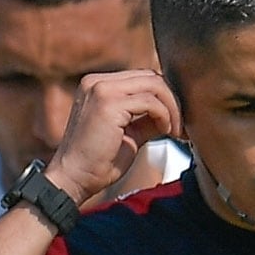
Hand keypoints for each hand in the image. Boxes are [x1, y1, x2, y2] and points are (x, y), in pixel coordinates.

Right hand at [48, 68, 182, 206]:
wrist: (73, 179)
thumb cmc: (97, 162)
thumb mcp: (128, 134)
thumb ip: (146, 119)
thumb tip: (171, 113)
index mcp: (97, 85)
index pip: (141, 78)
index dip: (163, 97)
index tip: (175, 120)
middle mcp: (96, 82)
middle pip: (150, 76)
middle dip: (171, 100)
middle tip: (180, 125)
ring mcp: (101, 89)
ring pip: (153, 84)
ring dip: (171, 108)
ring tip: (174, 130)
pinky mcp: (108, 103)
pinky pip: (150, 101)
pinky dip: (164, 115)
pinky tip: (165, 131)